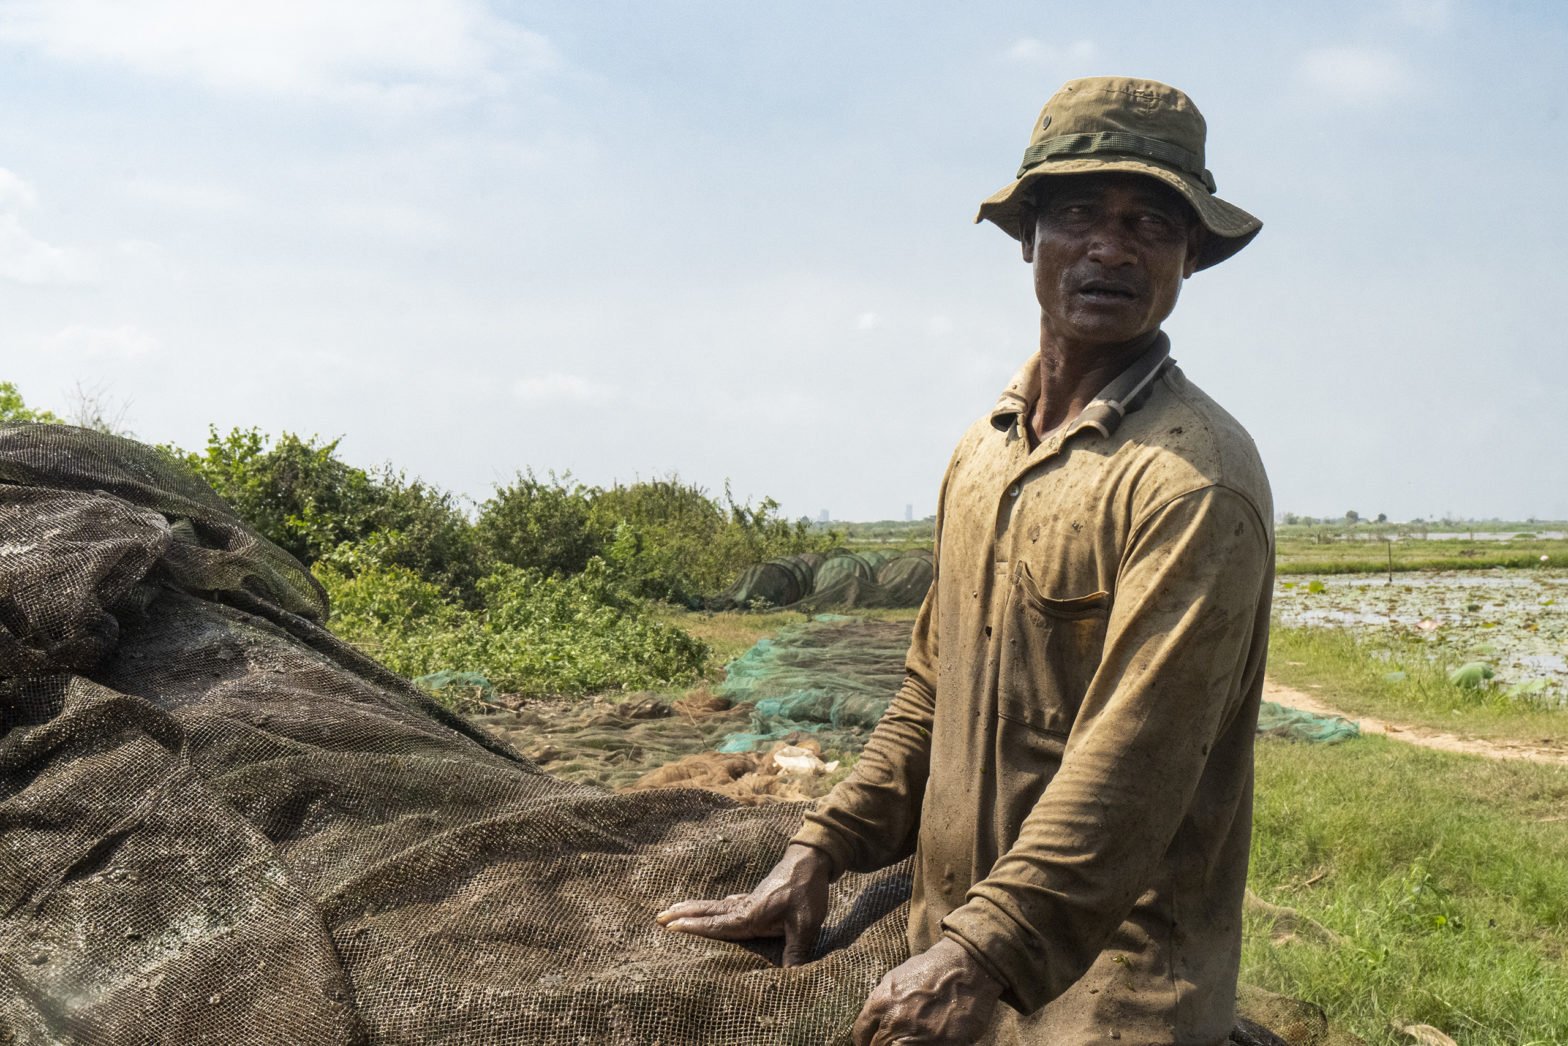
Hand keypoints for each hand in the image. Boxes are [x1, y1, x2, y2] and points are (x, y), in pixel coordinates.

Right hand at [655, 842, 831, 965]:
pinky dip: (713, 907)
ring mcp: (749, 900)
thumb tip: (790, 978)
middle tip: (658, 917)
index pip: (716, 924)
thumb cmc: (807, 891)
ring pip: (715, 907)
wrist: (811, 860)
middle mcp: (744, 907)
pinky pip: (727, 904)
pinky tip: (716, 908)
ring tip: (674, 910)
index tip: (670, 928)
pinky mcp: (756, 897)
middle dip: (683, 915)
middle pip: (707, 912)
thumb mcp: (805, 924)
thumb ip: (795, 951)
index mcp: (749, 915)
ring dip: (694, 909)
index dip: (694, 928)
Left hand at [851, 937, 1002, 1045]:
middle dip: (881, 1045)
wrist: (966, 967)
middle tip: (888, 1043)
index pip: (861, 1034)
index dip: (864, 1041)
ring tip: (907, 1042)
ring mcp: (919, 1036)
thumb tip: (873, 1025)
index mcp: (881, 1003)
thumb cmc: (931, 969)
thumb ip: (880, 1003)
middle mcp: (895, 1022)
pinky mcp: (941, 1045)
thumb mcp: (895, 979)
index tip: (868, 1043)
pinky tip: (925, 1042)